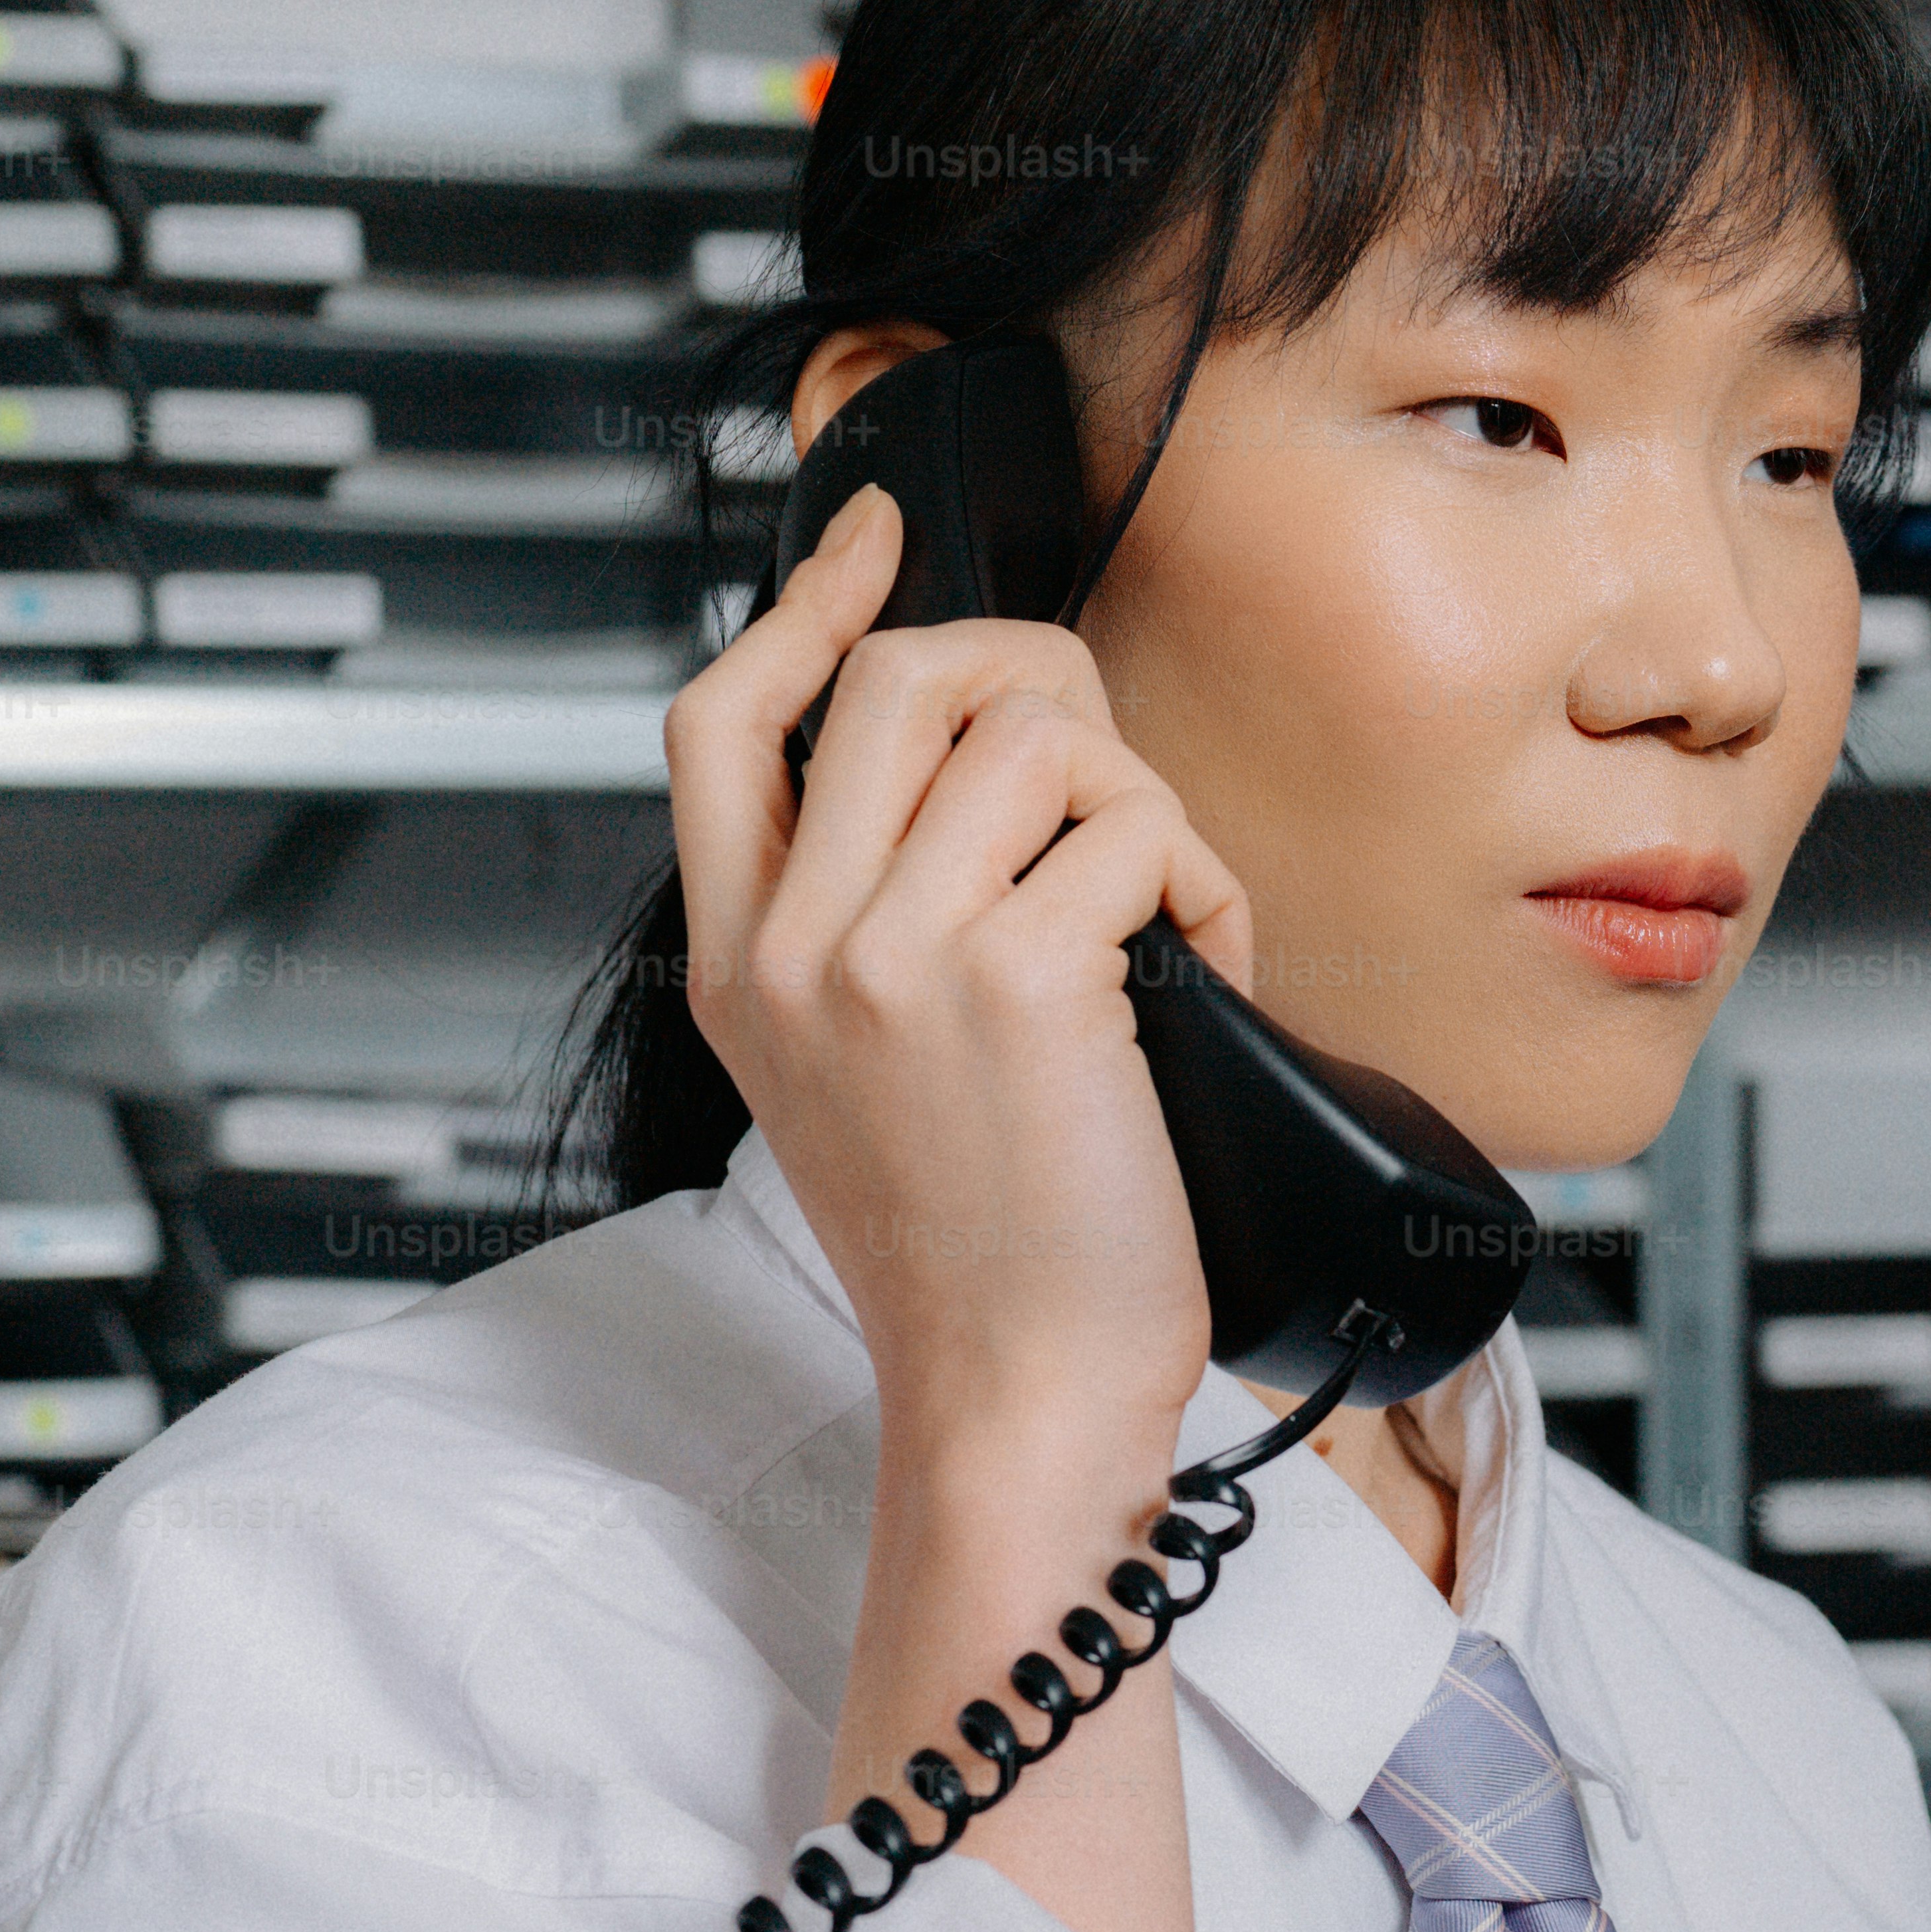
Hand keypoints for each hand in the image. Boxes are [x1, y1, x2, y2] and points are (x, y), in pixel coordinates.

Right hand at [663, 483, 1265, 1472]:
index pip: (723, 716)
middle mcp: (797, 944)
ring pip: (1042, 735)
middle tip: (1113, 781)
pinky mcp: (1017, 977)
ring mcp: (895, 954)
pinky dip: (1206, 891)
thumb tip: (975, 771)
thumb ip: (871, 926)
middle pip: (905, 677)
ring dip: (1142, 807)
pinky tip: (1207, 976)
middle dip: (1045, 686)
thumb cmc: (983, 1254)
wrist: (1016, 1393)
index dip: (806, 602)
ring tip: (1163, 920)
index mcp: (741, 963)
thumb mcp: (863, 1077)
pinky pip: (1139, 833)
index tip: (877, 538)